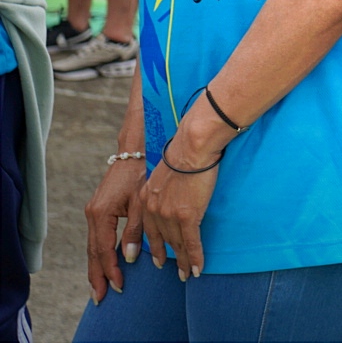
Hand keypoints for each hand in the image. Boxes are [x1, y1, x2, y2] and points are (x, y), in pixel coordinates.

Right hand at [85, 157, 145, 302]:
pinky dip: (100, 254)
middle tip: (101, 297)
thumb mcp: (142, 203)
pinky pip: (97, 238)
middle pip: (93, 252)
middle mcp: (93, 214)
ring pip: (93, 246)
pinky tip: (104, 265)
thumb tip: (128, 257)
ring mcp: (94, 212)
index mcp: (102, 213)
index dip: (110, 269)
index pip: (103, 249)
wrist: (135, 151)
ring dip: (97, 267)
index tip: (119, 285)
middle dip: (97, 275)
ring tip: (100, 288)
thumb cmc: (142, 174)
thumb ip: (135, 230)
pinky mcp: (99, 210)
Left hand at [140, 148, 218, 280]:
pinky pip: (191, 243)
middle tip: (172, 272)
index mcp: (146, 199)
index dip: (152, 247)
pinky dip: (194, 258)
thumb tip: (173, 190)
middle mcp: (153, 210)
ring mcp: (169, 215)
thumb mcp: (165, 171)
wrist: (191, 147)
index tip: (154, 259)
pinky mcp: (186, 215)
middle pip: (162, 240)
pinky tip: (196, 269)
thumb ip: (163, 186)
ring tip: (186, 274)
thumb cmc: (184, 152)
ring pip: (176, 245)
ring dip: (182, 262)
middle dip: (165, 259)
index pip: (148, 229)